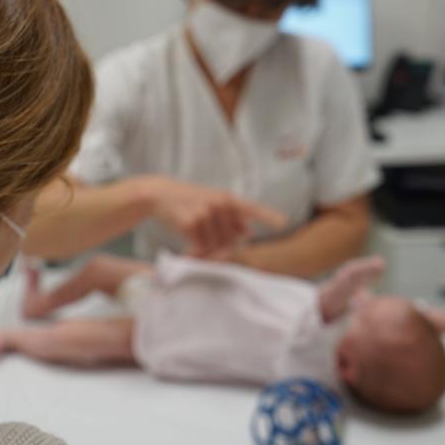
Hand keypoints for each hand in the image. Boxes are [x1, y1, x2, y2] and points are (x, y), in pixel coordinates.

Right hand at [142, 177, 286, 255]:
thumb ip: (230, 216)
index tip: (284, 222)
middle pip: (231, 237)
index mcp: (226, 198)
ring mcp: (205, 213)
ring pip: (215, 243)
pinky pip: (200, 245)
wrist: (160, 195)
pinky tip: (187, 243)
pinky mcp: (191, 223)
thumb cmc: (188, 200)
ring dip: (206, 247)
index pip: (251, 208)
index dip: (268, 216)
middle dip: (222, 243)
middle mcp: (219, 204)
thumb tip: (248, 232)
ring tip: (193, 237)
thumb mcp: (211, 202)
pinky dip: (195, 249)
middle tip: (204, 238)